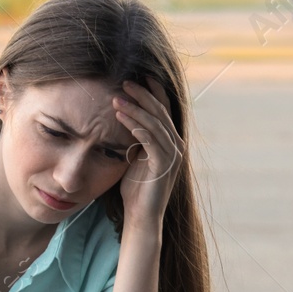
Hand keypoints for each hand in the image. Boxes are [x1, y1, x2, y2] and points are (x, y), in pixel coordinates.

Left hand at [112, 78, 182, 231]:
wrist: (141, 215)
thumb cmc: (136, 188)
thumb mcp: (135, 156)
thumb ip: (136, 138)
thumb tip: (125, 118)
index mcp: (170, 141)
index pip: (163, 109)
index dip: (153, 91)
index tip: (138, 76)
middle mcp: (176, 145)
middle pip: (160, 112)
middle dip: (142, 95)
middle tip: (124, 82)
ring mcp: (172, 155)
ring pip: (155, 123)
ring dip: (135, 109)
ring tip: (116, 99)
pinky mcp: (164, 165)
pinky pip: (151, 140)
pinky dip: (137, 127)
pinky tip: (122, 118)